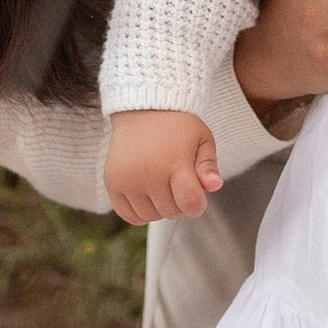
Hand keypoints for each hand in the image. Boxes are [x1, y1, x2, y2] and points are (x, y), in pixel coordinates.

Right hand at [106, 109, 220, 222]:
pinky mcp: (112, 183)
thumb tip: (214, 186)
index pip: (189, 202)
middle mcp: (149, 172)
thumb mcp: (202, 139)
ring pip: (150, 217)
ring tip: (163, 186)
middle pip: (170, 212)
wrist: (143, 110)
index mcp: (175, 161)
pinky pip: (128, 216)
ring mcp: (128, 180)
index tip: (197, 197)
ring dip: (160, 208)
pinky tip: (147, 196)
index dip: (197, 205)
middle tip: (178, 183)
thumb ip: (209, 166)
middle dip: (180, 203)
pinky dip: (140, 213)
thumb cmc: (176, 126)